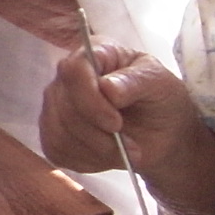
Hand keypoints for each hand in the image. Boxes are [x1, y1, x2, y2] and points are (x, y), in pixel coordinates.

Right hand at [36, 41, 201, 169]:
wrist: (161, 130)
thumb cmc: (160, 98)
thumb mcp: (159, 83)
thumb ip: (135, 81)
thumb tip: (107, 88)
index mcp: (94, 53)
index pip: (72, 71)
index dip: (89, 100)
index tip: (116, 123)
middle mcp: (68, 77)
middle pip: (63, 107)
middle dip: (98, 135)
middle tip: (132, 147)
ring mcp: (56, 105)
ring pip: (59, 133)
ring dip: (97, 152)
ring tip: (126, 153)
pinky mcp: (54, 133)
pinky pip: (58, 151)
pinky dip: (87, 161)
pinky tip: (109, 157)